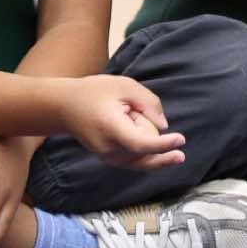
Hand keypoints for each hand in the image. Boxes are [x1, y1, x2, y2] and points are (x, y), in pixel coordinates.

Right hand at [60, 74, 186, 170]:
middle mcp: (109, 150)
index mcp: (110, 129)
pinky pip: (138, 160)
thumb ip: (149, 103)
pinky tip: (132, 127)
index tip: (181, 139)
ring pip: (145, 157)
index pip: (140, 144)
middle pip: (147, 149)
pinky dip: (142, 146)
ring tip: (125, 117)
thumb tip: (164, 127)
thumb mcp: (125, 86)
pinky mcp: (111, 161)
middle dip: (147, 129)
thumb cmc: (95, 92)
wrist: (65, 107)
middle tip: (128, 111)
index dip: (163, 145)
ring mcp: (109, 159)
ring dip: (144, 138)